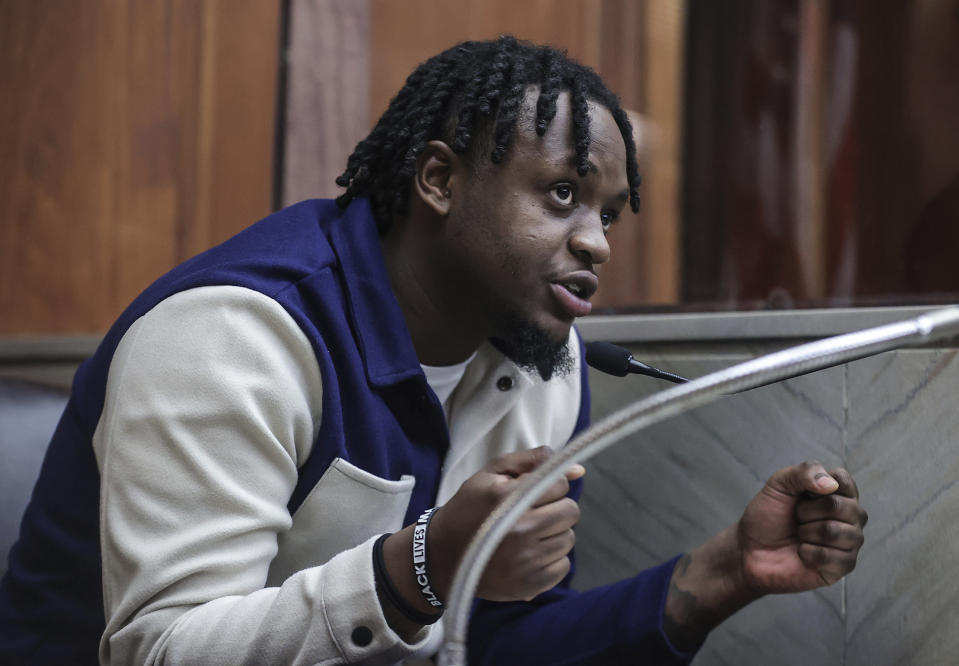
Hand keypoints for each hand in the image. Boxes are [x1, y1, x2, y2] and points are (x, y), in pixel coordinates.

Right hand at [429, 446, 583, 602]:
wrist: (443, 555)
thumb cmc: (470, 507)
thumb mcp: (492, 473)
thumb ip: (534, 462)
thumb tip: (579, 470)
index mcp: (509, 498)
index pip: (559, 485)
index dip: (549, 486)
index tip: (534, 493)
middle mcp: (519, 530)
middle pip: (570, 512)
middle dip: (556, 508)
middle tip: (535, 512)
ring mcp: (525, 561)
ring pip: (568, 539)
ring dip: (553, 534)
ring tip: (529, 534)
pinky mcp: (529, 585)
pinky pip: (563, 567)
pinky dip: (551, 559)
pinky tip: (530, 554)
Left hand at [738, 461, 867, 593]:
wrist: (750, 548)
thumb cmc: (767, 515)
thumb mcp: (779, 484)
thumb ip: (804, 472)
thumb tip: (831, 484)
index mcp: (837, 492)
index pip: (843, 480)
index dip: (816, 486)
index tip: (801, 494)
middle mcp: (850, 515)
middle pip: (840, 506)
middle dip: (806, 512)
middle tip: (796, 517)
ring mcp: (849, 541)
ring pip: (836, 532)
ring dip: (807, 532)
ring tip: (799, 535)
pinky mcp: (843, 566)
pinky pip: (833, 557)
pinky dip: (808, 553)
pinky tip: (802, 552)